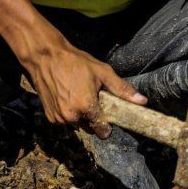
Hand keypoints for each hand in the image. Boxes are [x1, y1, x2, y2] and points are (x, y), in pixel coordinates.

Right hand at [22, 38, 146, 137]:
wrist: (45, 57)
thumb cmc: (75, 62)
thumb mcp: (102, 72)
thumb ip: (122, 89)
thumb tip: (142, 101)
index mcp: (86, 107)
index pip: (102, 131)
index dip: (106, 125)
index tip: (107, 117)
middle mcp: (72, 116)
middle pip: (90, 128)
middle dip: (93, 118)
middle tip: (91, 99)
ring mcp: (59, 118)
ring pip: (77, 125)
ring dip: (80, 116)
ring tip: (78, 96)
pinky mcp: (50, 117)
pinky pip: (64, 122)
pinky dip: (68, 114)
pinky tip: (66, 97)